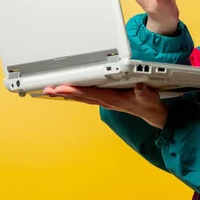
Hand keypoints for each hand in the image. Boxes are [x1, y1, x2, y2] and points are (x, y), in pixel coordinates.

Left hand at [43, 83, 168, 128]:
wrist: (151, 114)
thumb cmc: (148, 104)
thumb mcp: (149, 97)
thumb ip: (144, 92)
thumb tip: (139, 86)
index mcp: (113, 98)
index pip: (90, 93)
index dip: (75, 90)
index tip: (62, 87)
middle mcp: (106, 101)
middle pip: (80, 96)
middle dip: (63, 93)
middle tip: (48, 90)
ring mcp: (104, 101)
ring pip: (81, 97)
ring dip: (66, 94)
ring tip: (51, 91)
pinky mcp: (105, 100)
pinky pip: (86, 97)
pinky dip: (75, 94)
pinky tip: (68, 93)